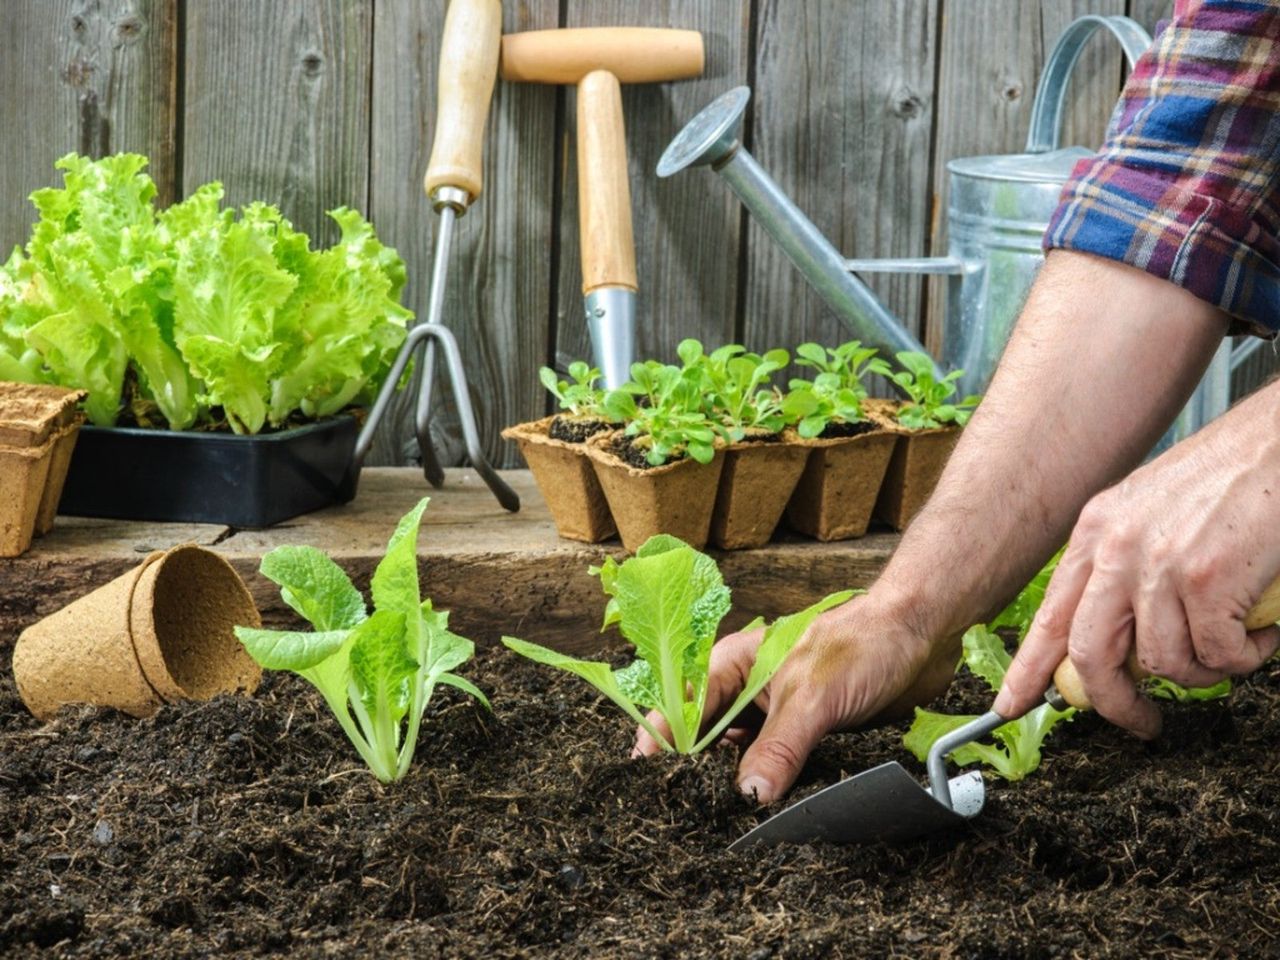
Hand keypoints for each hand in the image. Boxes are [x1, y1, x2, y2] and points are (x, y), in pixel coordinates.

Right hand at [632, 594, 959, 802]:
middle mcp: (749, 690)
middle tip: (684, 812)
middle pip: (707, 736)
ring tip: (719, 820)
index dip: (662, 740)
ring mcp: (777, 713)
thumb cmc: (863, 643)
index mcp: (734, 664)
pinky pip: (777, 767)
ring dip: (735, 783)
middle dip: (696, 770)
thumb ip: (778, 747)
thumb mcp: (812, 697)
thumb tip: (748, 796)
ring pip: (742, 756)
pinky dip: (770, 787)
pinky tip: (766, 811)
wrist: (922, 635)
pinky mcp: (807, 734)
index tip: (646, 777)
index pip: (683, 706)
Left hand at [995, 392, 1279, 735]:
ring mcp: (1160, 564)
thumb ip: (1123, 569)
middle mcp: (1116, 548)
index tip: (1010, 705)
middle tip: (1142, 723)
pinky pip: (1218, 655)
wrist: (1278, 443)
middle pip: (1091, 655)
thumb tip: (1118, 640)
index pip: (1049, 616)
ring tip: (1232, 647)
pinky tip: (1261, 632)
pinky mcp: (1208, 580)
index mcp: (1095, 532)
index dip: (1028, 669)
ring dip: (1203, 672)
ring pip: (1164, 664)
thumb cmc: (1229, 479)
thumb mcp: (1150, 514)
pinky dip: (1246, 657)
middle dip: (1114, 702)